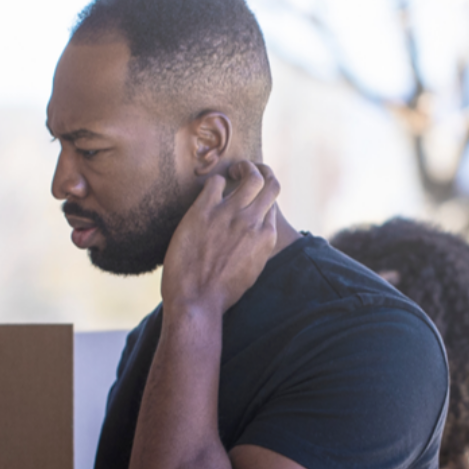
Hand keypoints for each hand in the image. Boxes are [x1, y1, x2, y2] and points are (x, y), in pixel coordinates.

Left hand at [160, 161, 281, 314]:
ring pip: (250, 175)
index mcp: (266, 237)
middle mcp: (252, 221)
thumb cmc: (221, 293)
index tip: (250, 201)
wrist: (196, 301)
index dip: (261, 200)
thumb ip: (257, 248)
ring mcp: (230, 214)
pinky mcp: (204, 210)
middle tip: (247, 172)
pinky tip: (208, 191)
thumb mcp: (251, 272)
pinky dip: (215, 181)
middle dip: (262, 172)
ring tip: (233, 171)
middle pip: (270, 183)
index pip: (272, 206)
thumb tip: (253, 236)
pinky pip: (216, 182)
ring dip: (243, 168)